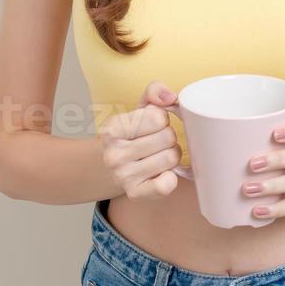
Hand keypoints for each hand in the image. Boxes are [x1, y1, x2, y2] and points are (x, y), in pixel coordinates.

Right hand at [97, 81, 183, 199]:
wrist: (116, 166)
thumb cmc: (135, 134)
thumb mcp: (141, 108)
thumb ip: (155, 92)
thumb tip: (170, 97)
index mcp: (113, 128)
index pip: (159, 117)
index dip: (162, 119)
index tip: (151, 126)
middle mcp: (113, 154)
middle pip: (168, 137)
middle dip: (168, 138)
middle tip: (157, 143)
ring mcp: (122, 176)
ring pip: (171, 158)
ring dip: (171, 156)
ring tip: (157, 156)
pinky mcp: (135, 193)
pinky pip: (166, 185)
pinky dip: (170, 178)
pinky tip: (160, 174)